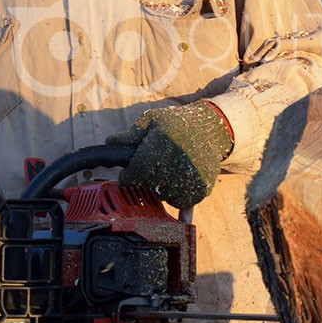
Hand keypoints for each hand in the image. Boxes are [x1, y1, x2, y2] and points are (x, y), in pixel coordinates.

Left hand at [106, 101, 233, 208]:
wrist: (211, 127)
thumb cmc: (176, 123)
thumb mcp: (152, 120)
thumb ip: (131, 134)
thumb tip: (110, 142)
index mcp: (160, 145)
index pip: (136, 172)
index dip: (128, 176)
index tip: (127, 175)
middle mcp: (175, 163)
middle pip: (149, 185)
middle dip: (146, 179)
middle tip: (152, 168)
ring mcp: (190, 177)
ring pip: (165, 196)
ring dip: (161, 188)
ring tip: (166, 172)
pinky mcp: (202, 187)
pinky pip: (182, 203)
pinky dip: (177, 197)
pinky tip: (176, 185)